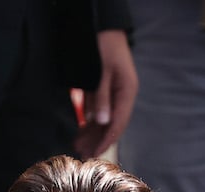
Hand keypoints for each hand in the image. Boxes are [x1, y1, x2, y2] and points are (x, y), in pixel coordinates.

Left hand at [75, 30, 137, 157]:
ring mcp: (113, 90)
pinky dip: (89, 118)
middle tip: (82, 153)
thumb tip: (101, 121)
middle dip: (97, 139)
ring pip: (103, 117)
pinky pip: (97, 107)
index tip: (95, 154)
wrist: (99, 23)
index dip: (106, 139)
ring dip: (91, 131)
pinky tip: (81, 128)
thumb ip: (101, 96)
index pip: (118, 122)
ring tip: (78, 144)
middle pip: (111, 123)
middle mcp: (122, 94)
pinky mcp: (103, 86)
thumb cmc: (102, 44)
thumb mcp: (100, 71)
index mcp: (127, 91)